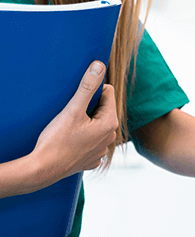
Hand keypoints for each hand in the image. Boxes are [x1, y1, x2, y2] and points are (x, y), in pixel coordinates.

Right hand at [30, 61, 118, 185]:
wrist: (42, 170)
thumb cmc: (56, 140)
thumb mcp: (72, 110)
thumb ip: (87, 87)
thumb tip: (99, 66)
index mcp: (110, 123)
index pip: (108, 93)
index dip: (91, 93)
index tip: (77, 102)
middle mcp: (110, 137)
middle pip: (103, 109)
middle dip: (89, 107)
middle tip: (71, 115)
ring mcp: (102, 150)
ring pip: (96, 125)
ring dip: (86, 122)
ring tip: (70, 129)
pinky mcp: (92, 159)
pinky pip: (91, 141)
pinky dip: (82, 138)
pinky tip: (70, 142)